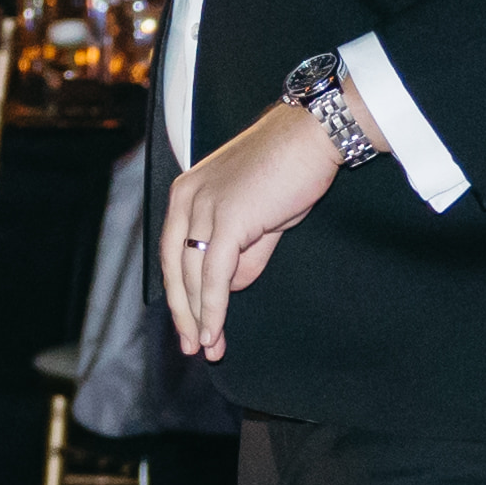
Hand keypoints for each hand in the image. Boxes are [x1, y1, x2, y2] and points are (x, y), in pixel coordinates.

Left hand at [160, 91, 348, 359]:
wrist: (311, 137)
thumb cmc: (290, 168)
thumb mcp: (260, 216)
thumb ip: (244, 251)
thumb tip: (232, 287)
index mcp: (186, 193)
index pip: (173, 253)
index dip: (179, 292)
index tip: (188, 323)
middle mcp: (186, 199)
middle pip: (175, 268)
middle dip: (183, 312)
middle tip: (193, 347)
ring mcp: (203, 208)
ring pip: (192, 276)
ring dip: (199, 317)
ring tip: (208, 348)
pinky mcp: (226, 220)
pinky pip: (213, 276)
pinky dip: (212, 307)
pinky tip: (214, 331)